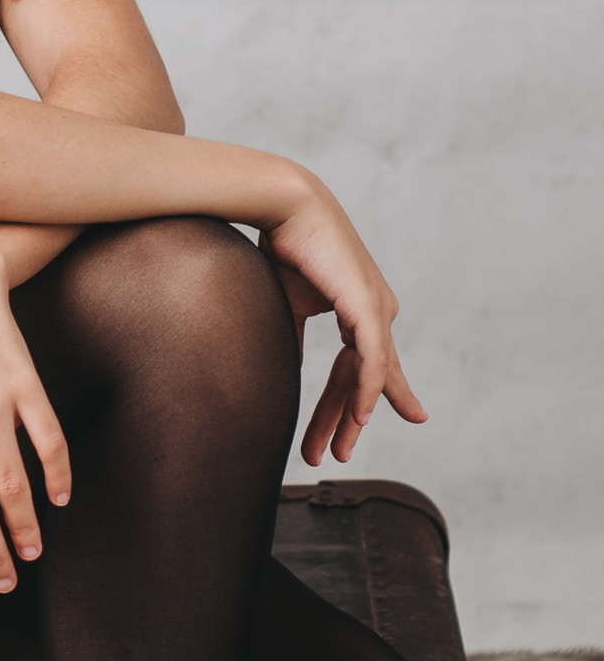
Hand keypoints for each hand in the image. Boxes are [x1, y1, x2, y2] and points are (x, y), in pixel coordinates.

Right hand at [261, 180, 427, 465]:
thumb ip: (295, 337)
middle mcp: (375, 310)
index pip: (359, 365)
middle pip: (365, 378)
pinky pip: (373, 360)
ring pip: (372, 377)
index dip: (357, 400)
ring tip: (338, 450)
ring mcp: (376, 308)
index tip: (355, 431)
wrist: (285, 206)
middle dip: (347, 419)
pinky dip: (369, 391)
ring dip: (352, 416)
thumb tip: (288, 369)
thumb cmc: (285, 245)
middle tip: (335, 454)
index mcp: (358, 308)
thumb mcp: (290, 302)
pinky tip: (361, 418)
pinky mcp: (368, 305)